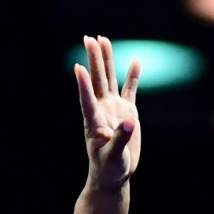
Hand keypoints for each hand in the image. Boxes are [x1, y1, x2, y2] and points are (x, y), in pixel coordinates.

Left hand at [74, 35, 140, 187]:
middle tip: (89, 38)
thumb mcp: (113, 158)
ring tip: (103, 39)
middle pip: (97, 80)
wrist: (114, 174)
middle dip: (94, 59)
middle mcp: (102, 110)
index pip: (87, 99)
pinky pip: (130, 90)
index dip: (83, 84)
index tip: (78, 67)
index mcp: (95, 122)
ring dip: (107, 60)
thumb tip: (128, 123)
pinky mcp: (127, 112)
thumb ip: (119, 140)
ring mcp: (114, 109)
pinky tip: (135, 60)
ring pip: (110, 79)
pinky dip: (133, 76)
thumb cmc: (110, 169)